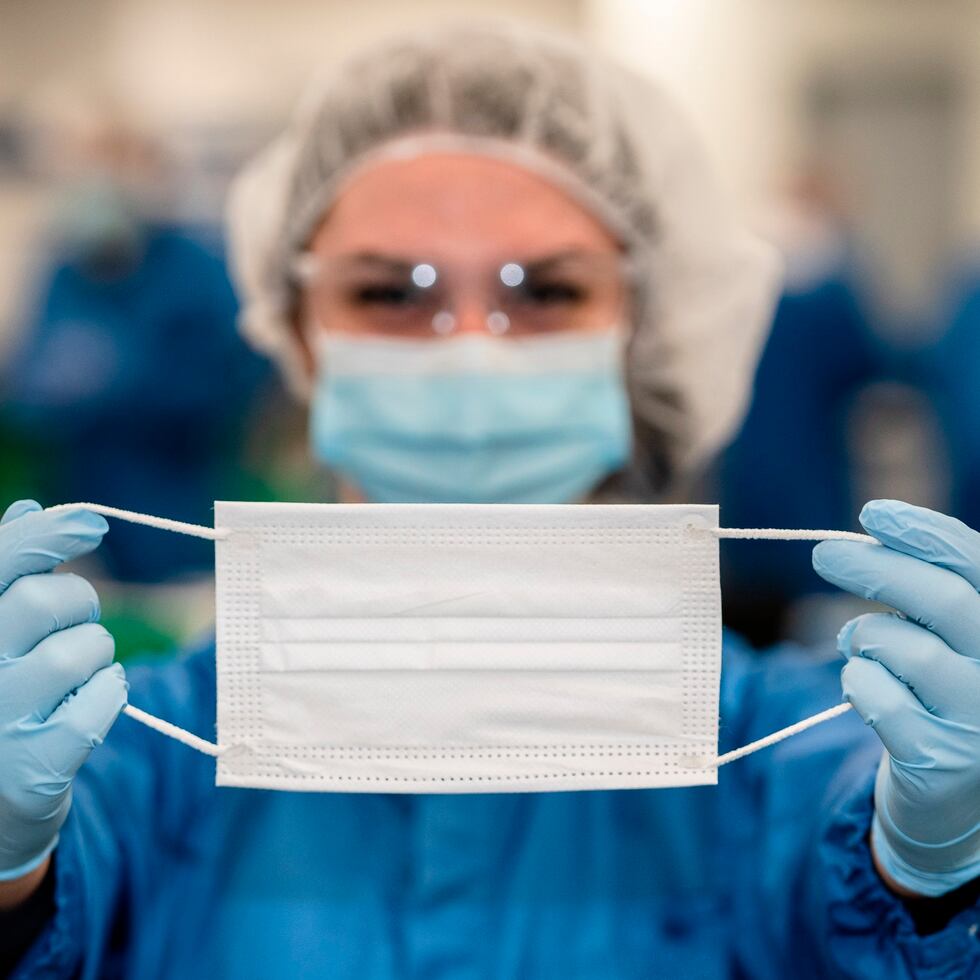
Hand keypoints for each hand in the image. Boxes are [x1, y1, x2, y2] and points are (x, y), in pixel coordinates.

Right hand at [0, 500, 126, 881]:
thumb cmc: (1, 693)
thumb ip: (9, 573)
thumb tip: (30, 509)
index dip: (46, 536)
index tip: (91, 523)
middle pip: (45, 601)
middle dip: (79, 604)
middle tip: (74, 624)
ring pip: (81, 651)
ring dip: (97, 655)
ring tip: (74, 675)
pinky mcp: (32, 769)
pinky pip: (100, 704)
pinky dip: (109, 694)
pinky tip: (90, 703)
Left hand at [812, 499, 979, 896]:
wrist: (951, 790)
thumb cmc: (941, 686)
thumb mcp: (944, 631)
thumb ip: (926, 585)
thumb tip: (874, 529)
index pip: (976, 565)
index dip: (924, 534)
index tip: (872, 513)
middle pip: (945, 601)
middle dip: (876, 568)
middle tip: (824, 555)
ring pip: (908, 649)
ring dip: (864, 635)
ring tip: (855, 642)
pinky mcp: (945, 762)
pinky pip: (882, 701)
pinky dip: (857, 682)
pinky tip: (860, 684)